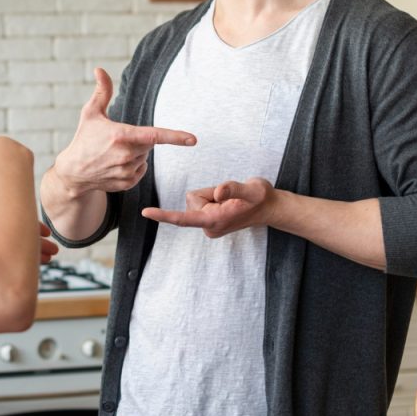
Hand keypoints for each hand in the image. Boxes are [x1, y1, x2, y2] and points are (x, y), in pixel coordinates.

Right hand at [52, 68, 195, 196]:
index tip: (193, 139)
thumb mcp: (90, 113)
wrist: (73, 172)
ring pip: (145, 158)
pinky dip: (133, 166)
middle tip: (116, 141)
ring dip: (135, 154)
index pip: (154, 135)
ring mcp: (127, 171)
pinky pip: (141, 170)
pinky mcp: (127, 183)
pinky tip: (116, 164)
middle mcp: (126, 155)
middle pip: (148, 144)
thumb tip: (99, 69)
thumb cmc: (84, 139)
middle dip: (138, 140)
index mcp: (120, 135)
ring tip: (113, 154)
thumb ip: (101, 91)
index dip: (175, 136)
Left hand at [141, 177, 278, 237]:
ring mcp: (208, 225)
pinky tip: (228, 203)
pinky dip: (213, 198)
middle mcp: (208, 227)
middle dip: (208, 193)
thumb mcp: (253, 189)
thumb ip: (234, 189)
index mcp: (214, 221)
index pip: (183, 218)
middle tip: (230, 196)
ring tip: (231, 200)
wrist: (270, 207)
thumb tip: (218, 191)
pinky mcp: (209, 221)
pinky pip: (201, 202)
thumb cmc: (261, 197)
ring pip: (196, 200)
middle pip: (192, 199)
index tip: (146, 213)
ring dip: (212, 196)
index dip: (164, 215)